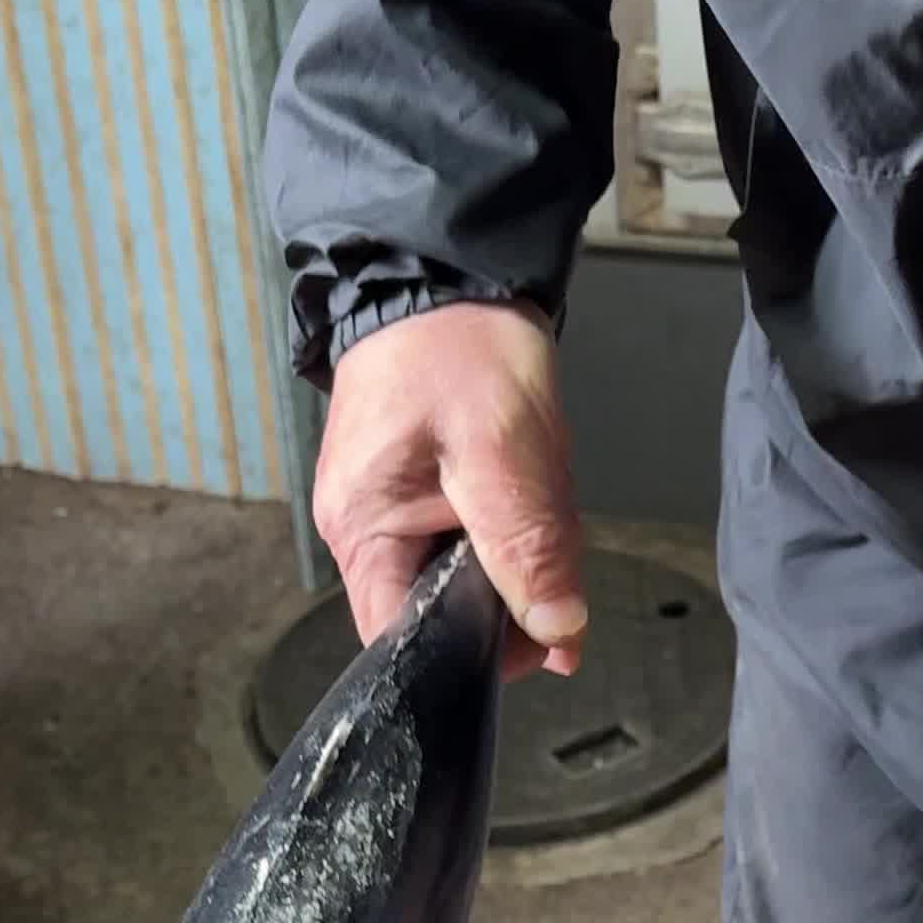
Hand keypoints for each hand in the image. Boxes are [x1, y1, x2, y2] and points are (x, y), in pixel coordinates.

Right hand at [314, 301, 586, 678]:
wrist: (450, 269)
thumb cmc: (458, 346)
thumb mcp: (502, 453)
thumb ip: (527, 550)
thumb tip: (560, 633)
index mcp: (363, 531)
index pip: (403, 642)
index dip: (471, 654)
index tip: (533, 632)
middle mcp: (364, 529)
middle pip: (442, 613)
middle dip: (509, 592)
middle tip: (546, 533)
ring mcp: (390, 507)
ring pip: (468, 574)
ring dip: (517, 553)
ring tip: (533, 489)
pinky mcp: (418, 487)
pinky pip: (472, 535)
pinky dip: (512, 522)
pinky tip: (523, 482)